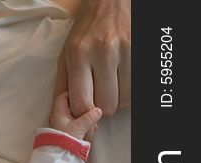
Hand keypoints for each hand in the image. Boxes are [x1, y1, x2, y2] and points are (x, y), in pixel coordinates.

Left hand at [50, 91, 101, 139]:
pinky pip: (76, 124)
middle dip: (83, 109)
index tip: (84, 95)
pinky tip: (89, 131)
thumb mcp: (79, 127)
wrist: (61, 157)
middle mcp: (58, 117)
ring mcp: (62, 125)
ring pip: (75, 116)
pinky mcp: (67, 132)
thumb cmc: (66, 141)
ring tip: (91, 125)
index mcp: (58, 113)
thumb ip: (90, 117)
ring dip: (85, 119)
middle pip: (71, 105)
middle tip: (91, 113)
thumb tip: (98, 110)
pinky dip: (83, 126)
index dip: (74, 93)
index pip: (63, 96)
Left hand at [54, 0, 130, 116]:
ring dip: (117, 99)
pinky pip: (135, 89)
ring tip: (110, 86)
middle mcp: (102, 52)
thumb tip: (62, 114)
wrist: (110, 0)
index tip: (85, 108)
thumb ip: (63, 84)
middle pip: (105, 106)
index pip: (82, 104)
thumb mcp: (66, 53)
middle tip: (99, 94)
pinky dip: (128, 91)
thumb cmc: (85, 29)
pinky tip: (121, 81)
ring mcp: (123, 50)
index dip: (83, 113)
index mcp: (78, 55)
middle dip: (101, 106)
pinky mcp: (139, 49)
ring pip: (123, 100)